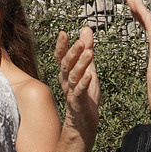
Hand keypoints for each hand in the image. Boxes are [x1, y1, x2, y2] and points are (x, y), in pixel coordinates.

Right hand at [53, 26, 100, 143]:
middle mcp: (66, 81)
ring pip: (74, 77)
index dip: (61, 46)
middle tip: (80, 42)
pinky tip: (90, 76)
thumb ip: (87, 49)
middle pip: (66, 65)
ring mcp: (71, 92)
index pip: (61, 57)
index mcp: (67, 73)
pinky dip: (84, 83)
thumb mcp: (88, 68)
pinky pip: (80, 92)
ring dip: (80, 65)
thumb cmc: (85, 95)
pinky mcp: (78, 103)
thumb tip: (86, 29)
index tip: (64, 33)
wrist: (83, 122)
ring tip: (88, 54)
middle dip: (72, 53)